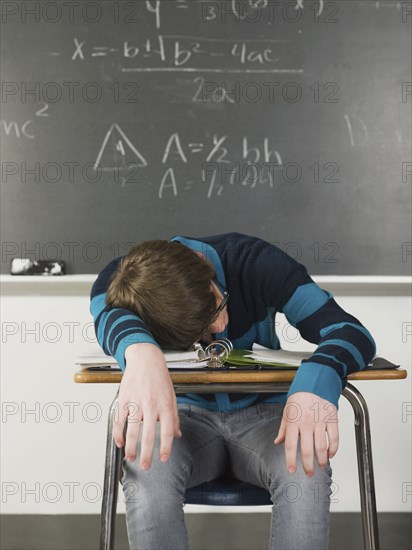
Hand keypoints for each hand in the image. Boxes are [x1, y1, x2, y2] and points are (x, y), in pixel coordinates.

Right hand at [112, 343, 181, 469]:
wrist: (145, 358)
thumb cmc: (159, 377)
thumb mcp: (172, 395)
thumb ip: (174, 416)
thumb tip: (177, 434)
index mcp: (165, 404)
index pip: (167, 431)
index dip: (165, 447)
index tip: (163, 458)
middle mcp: (151, 404)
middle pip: (148, 434)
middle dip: (146, 454)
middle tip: (145, 466)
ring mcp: (136, 402)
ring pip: (132, 430)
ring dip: (131, 447)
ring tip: (130, 457)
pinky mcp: (124, 399)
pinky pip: (119, 420)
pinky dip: (117, 433)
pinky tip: (119, 442)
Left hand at [274, 392, 338, 475]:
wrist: (314, 384)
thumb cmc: (299, 399)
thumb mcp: (287, 412)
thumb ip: (283, 429)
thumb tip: (277, 443)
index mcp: (294, 422)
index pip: (291, 446)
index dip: (291, 460)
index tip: (291, 470)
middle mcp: (307, 423)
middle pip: (307, 450)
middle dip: (308, 465)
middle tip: (308, 473)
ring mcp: (320, 421)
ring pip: (322, 447)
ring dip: (321, 460)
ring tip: (320, 466)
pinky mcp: (332, 419)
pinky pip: (334, 438)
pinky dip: (333, 450)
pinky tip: (330, 455)